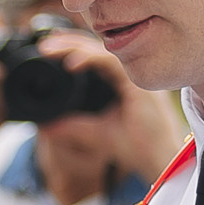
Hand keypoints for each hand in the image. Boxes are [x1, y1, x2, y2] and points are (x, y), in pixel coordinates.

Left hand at [43, 29, 185, 183]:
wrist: (159, 161)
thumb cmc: (137, 148)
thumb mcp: (96, 134)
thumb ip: (73, 126)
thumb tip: (45, 126)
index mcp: (124, 82)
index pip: (96, 56)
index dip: (73, 49)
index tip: (49, 50)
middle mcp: (132, 75)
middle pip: (98, 48)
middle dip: (69, 43)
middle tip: (44, 47)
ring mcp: (137, 76)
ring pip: (103, 50)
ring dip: (75, 47)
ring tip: (51, 51)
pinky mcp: (139, 82)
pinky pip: (112, 62)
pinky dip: (90, 59)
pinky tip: (72, 64)